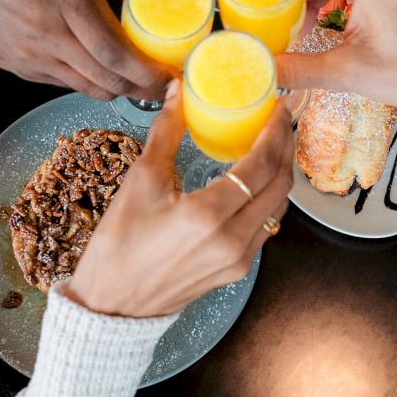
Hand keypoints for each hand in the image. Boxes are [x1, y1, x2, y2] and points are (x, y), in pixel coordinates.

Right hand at [0, 0, 167, 99]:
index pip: (116, 52)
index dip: (148, 72)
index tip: (170, 75)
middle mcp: (52, 36)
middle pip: (109, 80)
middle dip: (144, 89)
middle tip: (164, 83)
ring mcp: (37, 59)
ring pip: (91, 90)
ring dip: (120, 90)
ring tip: (138, 78)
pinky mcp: (26, 72)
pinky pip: (69, 86)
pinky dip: (93, 83)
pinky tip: (101, 70)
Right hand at [62, 84, 292, 317]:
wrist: (111, 305)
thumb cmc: (119, 246)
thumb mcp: (140, 182)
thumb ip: (166, 132)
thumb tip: (179, 91)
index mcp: (208, 216)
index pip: (261, 165)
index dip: (275, 133)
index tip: (278, 108)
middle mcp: (232, 240)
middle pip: (280, 185)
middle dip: (285, 149)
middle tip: (280, 121)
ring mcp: (239, 260)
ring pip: (277, 208)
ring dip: (280, 175)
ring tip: (272, 146)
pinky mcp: (236, 271)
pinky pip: (265, 228)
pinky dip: (267, 200)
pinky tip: (255, 182)